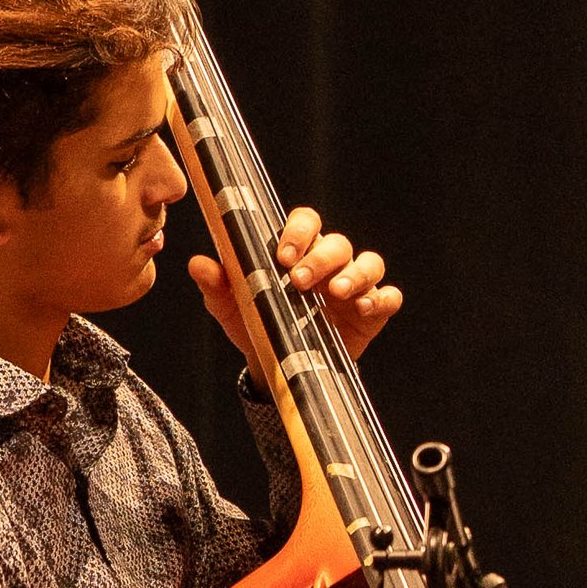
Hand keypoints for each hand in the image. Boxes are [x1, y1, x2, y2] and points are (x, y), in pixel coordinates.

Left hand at [190, 204, 403, 362]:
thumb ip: (217, 284)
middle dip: (320, 257)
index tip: (282, 253)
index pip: (306, 221)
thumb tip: (197, 263)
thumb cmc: (256, 322)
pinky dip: (382, 298)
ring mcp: (354, 285)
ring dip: (354, 273)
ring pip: (369, 262)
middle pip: (337, 242)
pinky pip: (389, 296)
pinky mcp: (373, 311)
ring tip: (335, 291)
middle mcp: (330, 261)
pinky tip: (365, 307)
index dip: (298, 231)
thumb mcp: (231, 307)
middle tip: (298, 279)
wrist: (276, 366)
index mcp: (297, 250)